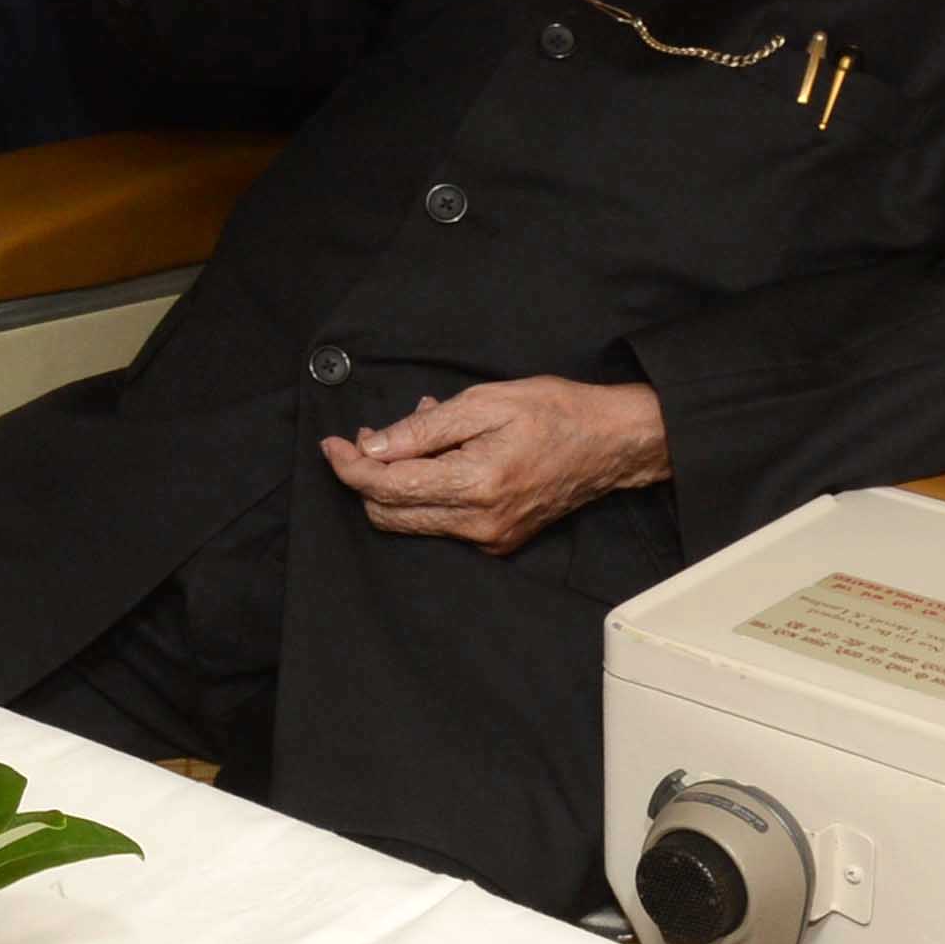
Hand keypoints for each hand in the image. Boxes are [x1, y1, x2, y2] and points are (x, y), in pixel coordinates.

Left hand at [323, 378, 671, 553]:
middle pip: (389, 514)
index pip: (387, 488)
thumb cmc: (554, 412)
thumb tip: (370, 447)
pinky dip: (425, 491)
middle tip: (370, 435)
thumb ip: (421, 430)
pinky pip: (439, 522)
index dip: (349, 465)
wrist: (612, 442)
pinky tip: (441, 454)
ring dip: (396, 481)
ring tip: (418, 435)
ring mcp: (490, 539)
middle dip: (367, 475)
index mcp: (476, 486)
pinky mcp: (498, 541)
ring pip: (411, 521)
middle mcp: (480, 524)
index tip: (332, 443)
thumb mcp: (483, 402)